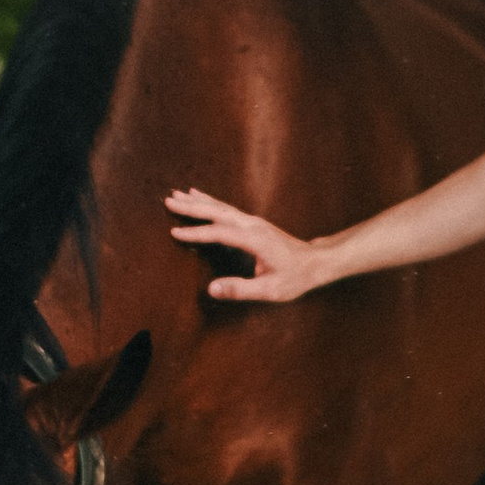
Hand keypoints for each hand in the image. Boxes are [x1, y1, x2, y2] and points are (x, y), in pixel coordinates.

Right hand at [166, 185, 330, 304]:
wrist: (315, 262)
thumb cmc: (294, 277)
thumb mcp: (269, 290)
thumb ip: (240, 289)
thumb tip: (211, 289)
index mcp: (255, 240)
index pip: (219, 233)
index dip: (196, 233)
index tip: (174, 232)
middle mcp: (253, 225)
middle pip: (218, 212)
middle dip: (192, 207)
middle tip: (169, 201)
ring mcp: (253, 221)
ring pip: (221, 207)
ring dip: (198, 201)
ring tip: (176, 195)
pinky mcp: (253, 223)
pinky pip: (226, 209)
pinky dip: (210, 202)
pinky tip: (199, 196)